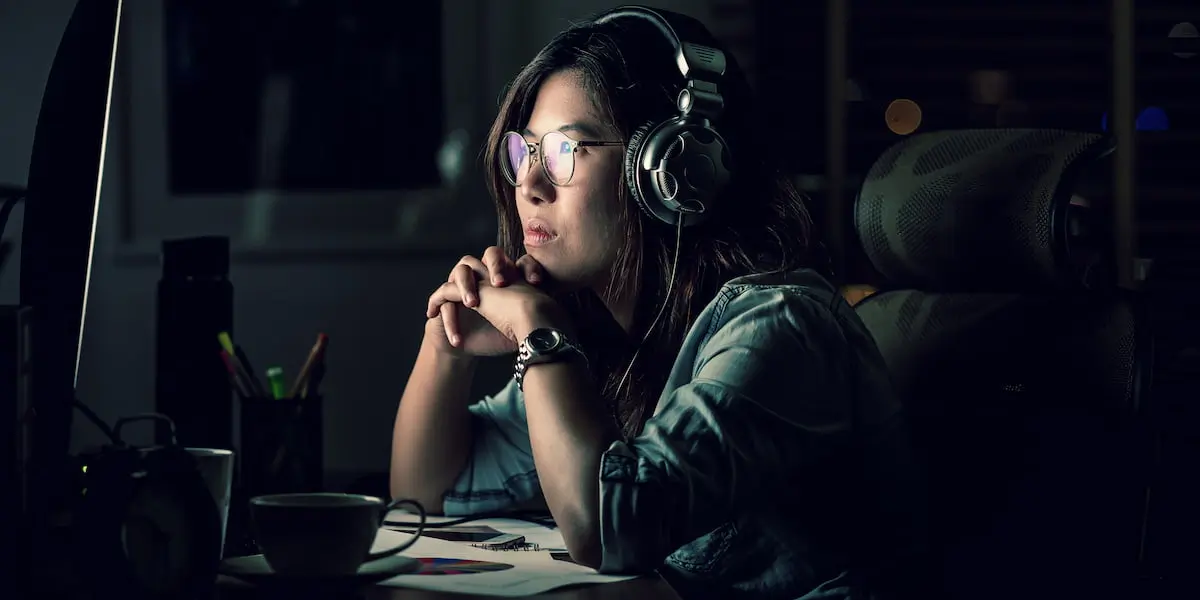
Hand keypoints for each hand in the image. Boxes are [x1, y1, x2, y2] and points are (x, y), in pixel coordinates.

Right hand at [425, 247, 547, 355]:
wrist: (467, 348)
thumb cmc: (496, 336)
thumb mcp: (519, 331)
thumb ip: (534, 323)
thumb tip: (556, 326)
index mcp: (508, 279)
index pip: (520, 261)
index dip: (529, 268)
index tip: (537, 283)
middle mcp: (485, 276)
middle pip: (490, 252)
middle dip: (495, 265)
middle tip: (500, 284)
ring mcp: (463, 284)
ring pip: (462, 268)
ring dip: (467, 286)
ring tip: (473, 305)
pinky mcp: (443, 299)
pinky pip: (441, 298)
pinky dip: (449, 319)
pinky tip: (458, 339)